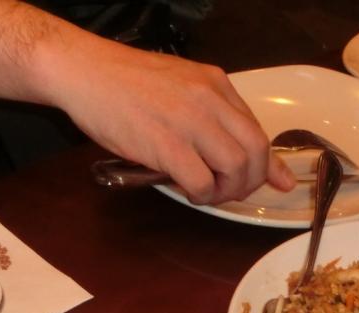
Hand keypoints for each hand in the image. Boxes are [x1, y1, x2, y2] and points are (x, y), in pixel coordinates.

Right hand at [52, 40, 295, 204]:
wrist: (83, 71)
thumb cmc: (126, 83)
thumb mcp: (180, 87)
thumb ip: (213, 115)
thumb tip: (234, 141)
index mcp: (216, 84)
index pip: (258, 129)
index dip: (268, 163)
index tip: (275, 182)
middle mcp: (210, 100)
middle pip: (256, 151)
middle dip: (251, 181)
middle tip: (230, 191)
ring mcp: (190, 121)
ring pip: (236, 169)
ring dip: (227, 191)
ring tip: (207, 191)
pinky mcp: (167, 144)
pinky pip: (203, 182)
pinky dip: (202, 195)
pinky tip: (188, 190)